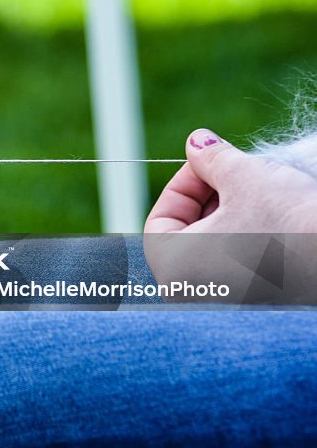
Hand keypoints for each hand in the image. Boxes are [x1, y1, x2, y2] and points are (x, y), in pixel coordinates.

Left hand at [144, 128, 316, 303]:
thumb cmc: (288, 221)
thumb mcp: (244, 177)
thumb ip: (211, 158)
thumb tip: (197, 142)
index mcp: (174, 269)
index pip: (160, 220)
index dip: (183, 183)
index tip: (209, 163)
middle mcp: (192, 295)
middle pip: (188, 235)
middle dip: (209, 198)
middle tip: (236, 174)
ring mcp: (226, 302)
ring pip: (214, 250)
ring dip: (230, 217)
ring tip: (259, 196)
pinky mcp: (256, 305)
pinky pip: (239, 268)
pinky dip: (247, 241)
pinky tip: (272, 222)